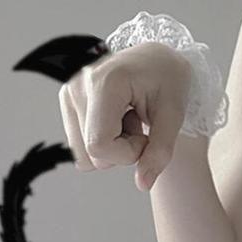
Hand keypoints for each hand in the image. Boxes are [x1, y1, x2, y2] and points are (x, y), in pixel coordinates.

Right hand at [58, 41, 192, 191]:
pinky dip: (105, 140)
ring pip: (85, 154)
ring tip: (131, 120)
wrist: (158, 57)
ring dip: (114, 146)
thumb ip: (160, 151)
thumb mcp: (174, 115)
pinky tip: (119, 118)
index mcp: (104, 83)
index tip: (147, 137)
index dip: (127, 154)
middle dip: (123, 151)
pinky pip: (82, 144)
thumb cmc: (169, 80)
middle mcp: (78, 86)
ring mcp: (68, 92)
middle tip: (141, 125)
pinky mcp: (67, 100)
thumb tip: (143, 184)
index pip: (100, 145)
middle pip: (92, 154)